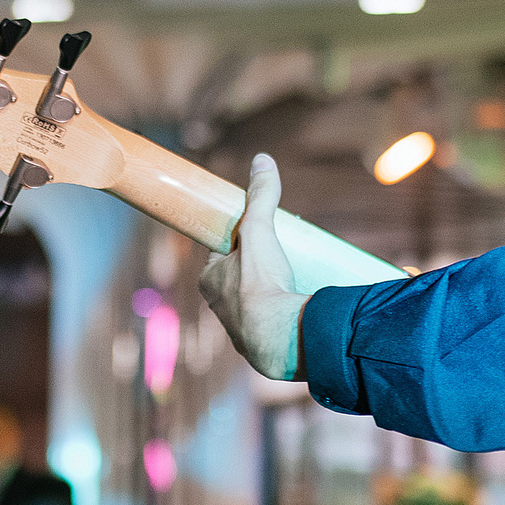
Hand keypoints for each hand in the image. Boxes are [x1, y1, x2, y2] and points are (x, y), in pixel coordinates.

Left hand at [198, 154, 309, 382]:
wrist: (278, 338)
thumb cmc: (260, 284)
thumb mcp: (260, 230)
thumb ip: (261, 197)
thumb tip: (262, 160)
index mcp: (209, 280)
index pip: (223, 253)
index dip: (242, 243)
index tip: (261, 237)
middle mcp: (218, 305)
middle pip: (239, 277)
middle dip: (258, 269)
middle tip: (281, 259)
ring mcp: (237, 326)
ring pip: (253, 302)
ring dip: (270, 294)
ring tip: (291, 282)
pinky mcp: (259, 344)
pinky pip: (268, 323)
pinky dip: (279, 315)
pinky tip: (294, 308)